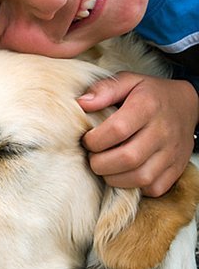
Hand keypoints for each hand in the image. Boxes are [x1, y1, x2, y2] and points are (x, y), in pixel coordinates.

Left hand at [77, 72, 198, 196]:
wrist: (186, 105)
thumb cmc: (151, 94)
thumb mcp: (129, 80)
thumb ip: (105, 89)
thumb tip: (81, 103)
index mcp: (148, 106)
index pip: (117, 130)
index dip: (95, 140)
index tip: (87, 140)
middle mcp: (163, 131)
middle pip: (128, 158)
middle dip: (100, 163)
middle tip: (92, 157)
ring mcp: (172, 152)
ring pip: (140, 178)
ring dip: (114, 178)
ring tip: (105, 166)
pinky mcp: (177, 169)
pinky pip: (154, 188)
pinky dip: (134, 186)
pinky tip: (124, 173)